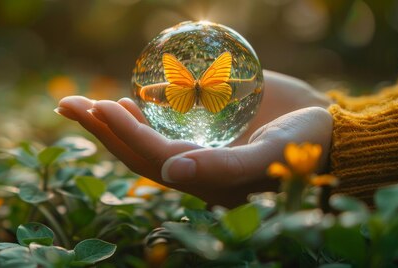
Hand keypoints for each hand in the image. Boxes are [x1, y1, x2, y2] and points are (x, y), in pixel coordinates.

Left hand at [56, 71, 332, 206]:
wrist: (329, 127)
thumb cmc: (305, 147)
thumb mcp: (268, 157)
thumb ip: (220, 169)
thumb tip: (169, 171)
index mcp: (201, 177)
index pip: (150, 157)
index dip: (123, 134)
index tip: (99, 106)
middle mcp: (192, 160)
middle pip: (136, 147)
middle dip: (101, 128)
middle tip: (68, 104)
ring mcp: (196, 139)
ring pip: (145, 131)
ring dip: (113, 117)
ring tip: (85, 102)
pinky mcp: (206, 119)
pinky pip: (168, 113)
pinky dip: (146, 104)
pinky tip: (130, 94)